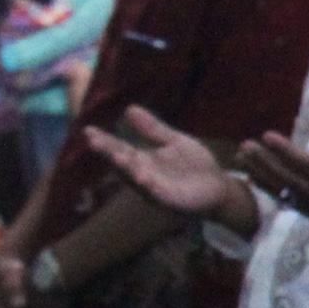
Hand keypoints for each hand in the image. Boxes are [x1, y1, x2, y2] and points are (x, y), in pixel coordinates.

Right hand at [84, 107, 243, 219]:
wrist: (220, 187)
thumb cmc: (195, 165)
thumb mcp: (174, 142)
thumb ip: (153, 129)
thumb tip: (130, 108)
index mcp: (143, 160)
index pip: (120, 149)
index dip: (104, 141)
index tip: (88, 130)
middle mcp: (144, 175)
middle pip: (123, 163)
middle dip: (108, 152)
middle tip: (93, 140)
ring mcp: (155, 189)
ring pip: (136, 178)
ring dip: (126, 168)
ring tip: (116, 156)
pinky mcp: (170, 200)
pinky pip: (157, 192)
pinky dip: (149, 185)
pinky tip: (143, 177)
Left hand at [241, 118, 308, 236]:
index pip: (304, 164)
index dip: (284, 150)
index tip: (266, 136)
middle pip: (285, 177)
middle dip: (264, 161)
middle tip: (246, 145)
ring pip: (281, 189)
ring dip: (260, 173)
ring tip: (242, 157)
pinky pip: (284, 199)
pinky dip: (268, 188)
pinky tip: (254, 176)